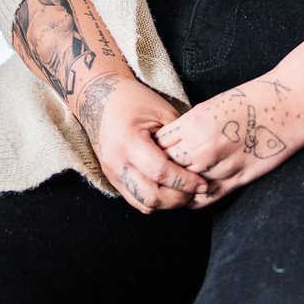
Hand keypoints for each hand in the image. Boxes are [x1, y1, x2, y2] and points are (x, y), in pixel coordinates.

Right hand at [75, 74, 204, 213]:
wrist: (100, 99)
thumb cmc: (134, 100)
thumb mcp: (162, 112)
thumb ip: (178, 139)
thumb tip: (199, 163)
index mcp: (128, 141)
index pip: (160, 172)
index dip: (185, 181)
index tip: (202, 183)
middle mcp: (116, 161)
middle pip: (151, 196)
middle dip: (177, 198)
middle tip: (196, 190)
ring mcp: (111, 172)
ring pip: (143, 204)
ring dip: (166, 203)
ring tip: (183, 192)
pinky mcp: (112, 178)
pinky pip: (135, 199)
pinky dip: (154, 200)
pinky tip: (167, 189)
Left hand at [152, 77, 303, 206]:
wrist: (285, 106)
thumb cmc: (247, 101)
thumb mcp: (209, 106)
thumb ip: (188, 126)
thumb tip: (168, 143)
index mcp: (194, 123)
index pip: (158, 145)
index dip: (152, 150)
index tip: (151, 151)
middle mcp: (204, 146)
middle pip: (167, 167)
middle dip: (160, 169)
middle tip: (155, 172)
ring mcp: (221, 165)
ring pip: (185, 186)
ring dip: (177, 186)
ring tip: (170, 185)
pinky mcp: (238, 179)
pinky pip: (207, 197)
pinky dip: (195, 198)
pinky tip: (191, 194)